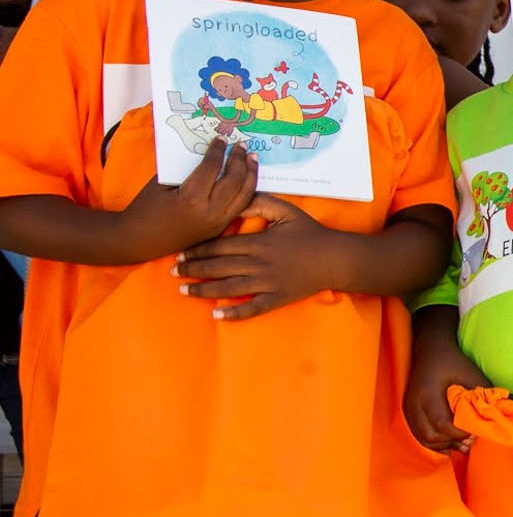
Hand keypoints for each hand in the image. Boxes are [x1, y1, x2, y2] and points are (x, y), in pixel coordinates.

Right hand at [118, 138, 258, 262]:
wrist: (140, 240)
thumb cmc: (145, 208)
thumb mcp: (161, 184)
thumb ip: (186, 170)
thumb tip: (206, 153)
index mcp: (191, 199)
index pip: (212, 168)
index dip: (218, 151)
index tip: (221, 139)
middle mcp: (210, 212)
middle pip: (234, 181)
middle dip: (240, 160)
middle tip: (242, 145)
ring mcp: (218, 223)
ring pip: (244, 196)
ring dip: (251, 175)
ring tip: (252, 159)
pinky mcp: (220, 229)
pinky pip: (240, 207)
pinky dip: (247, 191)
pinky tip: (248, 179)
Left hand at [173, 193, 343, 319]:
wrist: (335, 258)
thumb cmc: (310, 232)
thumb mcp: (286, 210)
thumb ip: (259, 202)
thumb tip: (235, 200)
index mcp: (258, 242)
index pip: (219, 246)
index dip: (197, 250)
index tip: (180, 252)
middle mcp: (258, 264)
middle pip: (218, 268)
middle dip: (193, 270)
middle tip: (173, 272)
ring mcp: (267, 284)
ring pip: (228, 289)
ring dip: (203, 291)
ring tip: (184, 291)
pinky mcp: (276, 299)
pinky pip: (252, 308)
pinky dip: (233, 314)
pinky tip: (216, 316)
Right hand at [405, 322, 491, 452]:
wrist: (431, 350)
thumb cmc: (454, 363)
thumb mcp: (472, 376)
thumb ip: (482, 398)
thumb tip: (497, 420)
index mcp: (428, 392)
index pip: (442, 424)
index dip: (460, 433)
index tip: (475, 432)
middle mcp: (413, 403)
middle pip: (431, 436)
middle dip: (452, 442)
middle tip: (471, 442)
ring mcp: (408, 409)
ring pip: (424, 439)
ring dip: (444, 446)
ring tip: (464, 445)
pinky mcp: (407, 412)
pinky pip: (419, 435)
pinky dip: (435, 443)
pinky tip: (451, 444)